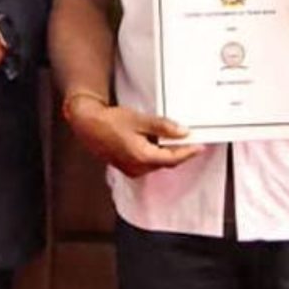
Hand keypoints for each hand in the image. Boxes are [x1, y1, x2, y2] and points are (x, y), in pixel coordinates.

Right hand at [65, 98, 204, 178]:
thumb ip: (163, 126)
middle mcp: (137, 168)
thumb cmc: (109, 122)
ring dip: (168, 153)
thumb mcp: (139, 119)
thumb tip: (182, 132)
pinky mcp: (127, 167)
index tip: (200, 146)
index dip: (189, 152)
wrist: (88, 125)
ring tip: (175, 139)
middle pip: (167, 162)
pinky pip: (148, 164)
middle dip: (180, 152)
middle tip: (191, 141)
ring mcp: (132, 169)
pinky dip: (156, 155)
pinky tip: (157, 143)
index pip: (173, 158)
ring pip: (158, 163)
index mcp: (142, 157)